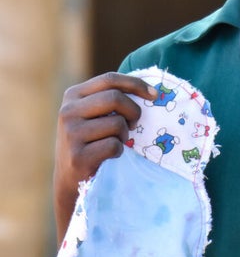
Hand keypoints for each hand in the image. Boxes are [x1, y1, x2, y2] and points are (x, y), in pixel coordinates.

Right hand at [54, 72, 157, 239]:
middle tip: (134, 125)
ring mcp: (70, 134)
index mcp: (73, 95)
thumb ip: (112, 99)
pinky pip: (114, 145)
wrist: (71, 177)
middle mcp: (67, 111)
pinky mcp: (78, 156)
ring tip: (115, 142)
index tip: (155, 95)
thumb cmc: (92, 139)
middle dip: (133, 112)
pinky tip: (108, 155)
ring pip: (117, 123)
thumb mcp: (95, 113)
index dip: (136, 84)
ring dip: (124, 135)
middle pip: (115, 99)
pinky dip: (119, 151)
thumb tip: (153, 91)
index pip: (110, 80)